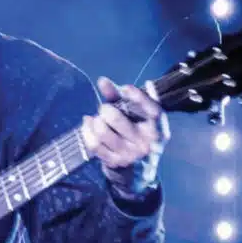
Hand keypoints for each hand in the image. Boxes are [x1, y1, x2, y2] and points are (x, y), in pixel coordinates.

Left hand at [81, 77, 169, 196]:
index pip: (150, 108)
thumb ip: (117, 94)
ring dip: (95, 122)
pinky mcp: (116, 161)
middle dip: (105, 110)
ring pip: (102, 132)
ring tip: (96, 119)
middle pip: (116, 118)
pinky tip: (88, 125)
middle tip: (104, 109)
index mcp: (155, 125)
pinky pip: (93, 145)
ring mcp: (130, 153)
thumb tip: (102, 80)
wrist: (133, 157)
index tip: (124, 88)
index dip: (137, 96)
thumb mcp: (130, 109)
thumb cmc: (131, 125)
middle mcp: (145, 140)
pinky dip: (87, 132)